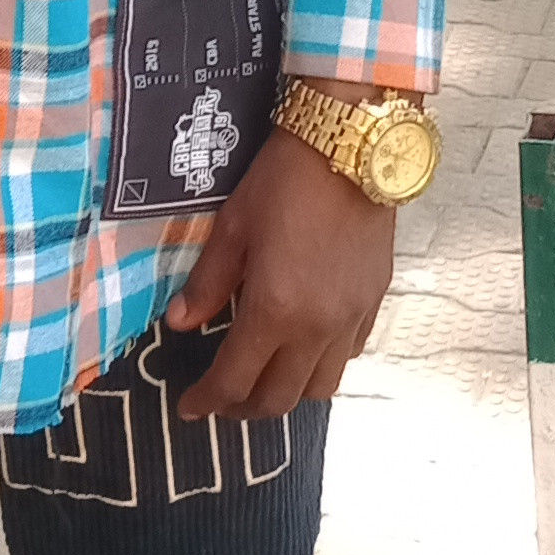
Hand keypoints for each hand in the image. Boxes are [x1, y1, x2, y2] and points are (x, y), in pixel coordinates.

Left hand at [160, 126, 397, 422]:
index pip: (234, 380)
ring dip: (287, 393)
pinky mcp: (373, 301)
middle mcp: (317, 328)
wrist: (350, 147)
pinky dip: (322, 364)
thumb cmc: (283, 181)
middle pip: (279, 399)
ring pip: (320, 388)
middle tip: (221, 398)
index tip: (188, 406)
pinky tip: (305, 345)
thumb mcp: (232, 228)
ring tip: (264, 378)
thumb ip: (208, 284)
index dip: (207, 401)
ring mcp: (351, 318)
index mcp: (275, 311)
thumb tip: (180, 324)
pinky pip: (348, 355)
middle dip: (243, 407)